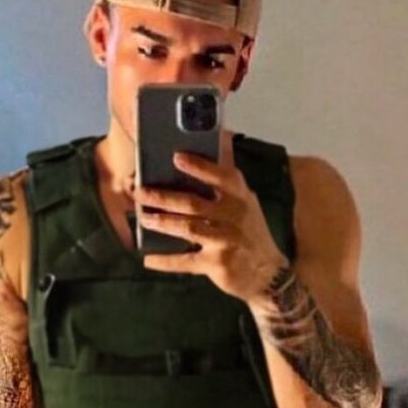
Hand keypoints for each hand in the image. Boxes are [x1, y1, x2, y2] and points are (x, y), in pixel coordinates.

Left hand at [137, 125, 287, 303]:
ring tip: (143, 218)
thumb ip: (228, 176)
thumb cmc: (250, 232)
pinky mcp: (217, 264)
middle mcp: (234, 217)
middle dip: (164, 197)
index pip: (221, 177)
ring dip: (163, 222)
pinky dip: (166, 261)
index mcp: (240, 197)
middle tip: (140, 192)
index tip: (177, 157)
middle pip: (194, 203)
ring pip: (189, 228)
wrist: (267, 272)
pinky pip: (187, 261)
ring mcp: (225, 241)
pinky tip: (148, 259)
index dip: (199, 167)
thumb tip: (221, 135)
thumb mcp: (246, 202)